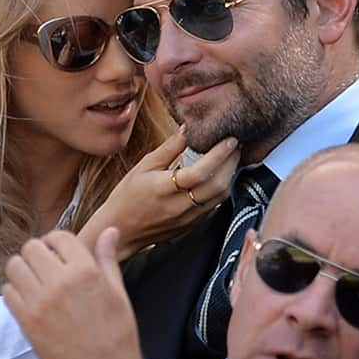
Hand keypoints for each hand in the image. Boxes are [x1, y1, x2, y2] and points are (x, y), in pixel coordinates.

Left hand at [3, 229, 152, 358]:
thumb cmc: (116, 333)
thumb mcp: (118, 292)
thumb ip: (108, 258)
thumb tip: (110, 231)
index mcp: (85, 270)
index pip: (58, 237)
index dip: (57, 241)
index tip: (59, 251)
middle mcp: (59, 281)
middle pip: (31, 248)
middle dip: (38, 253)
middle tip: (46, 266)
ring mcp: (39, 301)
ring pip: (15, 266)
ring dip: (23, 269)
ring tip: (35, 281)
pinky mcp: (26, 321)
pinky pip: (7, 292)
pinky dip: (15, 291)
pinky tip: (29, 299)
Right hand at [81, 128, 239, 260]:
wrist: (122, 230)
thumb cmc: (128, 196)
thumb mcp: (143, 167)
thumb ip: (169, 149)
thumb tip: (188, 128)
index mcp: (164, 189)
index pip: (200, 172)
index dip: (219, 154)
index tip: (230, 139)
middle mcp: (179, 206)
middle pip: (217, 185)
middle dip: (231, 162)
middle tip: (236, 144)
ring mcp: (189, 219)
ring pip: (221, 196)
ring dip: (230, 175)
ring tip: (232, 156)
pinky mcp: (193, 225)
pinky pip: (215, 204)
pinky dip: (222, 187)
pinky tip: (220, 174)